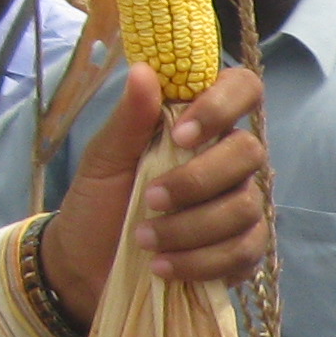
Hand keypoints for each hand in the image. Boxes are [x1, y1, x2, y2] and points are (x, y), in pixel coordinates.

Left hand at [43, 63, 271, 320]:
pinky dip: (200, 262)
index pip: (243, 90)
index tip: (180, 134)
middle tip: (150, 198)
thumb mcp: (103, 158)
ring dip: (190, 228)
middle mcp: (229, 162)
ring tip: (144, 240)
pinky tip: (163, 266)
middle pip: (250, 153)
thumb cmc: (97, 203)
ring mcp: (241, 206)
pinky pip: (243, 252)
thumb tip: (143, 70)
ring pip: (245, 207)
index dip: (222, 107)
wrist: (85, 266)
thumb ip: (129, 118)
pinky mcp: (243, 251)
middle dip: (198, 181)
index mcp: (200, 126)